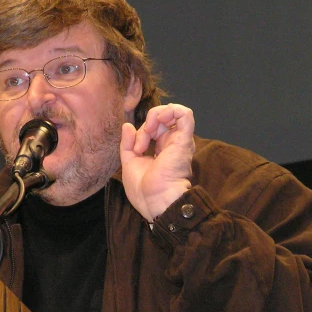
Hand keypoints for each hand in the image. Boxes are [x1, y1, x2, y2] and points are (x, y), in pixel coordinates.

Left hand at [120, 104, 194, 221]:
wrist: (156, 201)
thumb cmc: (144, 191)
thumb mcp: (129, 163)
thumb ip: (128, 143)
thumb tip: (127, 125)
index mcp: (162, 151)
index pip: (152, 129)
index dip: (140, 133)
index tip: (135, 150)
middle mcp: (172, 144)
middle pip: (159, 121)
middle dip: (145, 127)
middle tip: (139, 145)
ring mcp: (179, 141)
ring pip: (173, 112)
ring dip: (156, 116)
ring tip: (149, 130)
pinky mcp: (184, 140)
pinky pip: (185, 114)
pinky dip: (169, 111)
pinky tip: (158, 122)